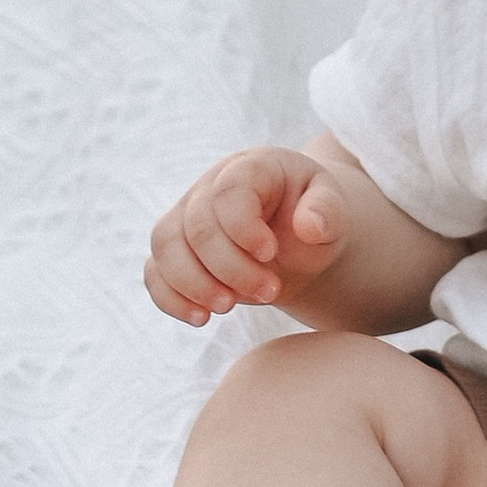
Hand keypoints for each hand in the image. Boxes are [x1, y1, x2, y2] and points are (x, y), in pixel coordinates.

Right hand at [145, 141, 352, 324]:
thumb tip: (311, 227)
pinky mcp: (174, 250)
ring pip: (166, 246)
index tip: (271, 254)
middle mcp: (209, 187)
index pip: (229, 190)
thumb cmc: (312, 216)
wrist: (294, 236)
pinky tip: (201, 318)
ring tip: (228, 308)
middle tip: (270, 292)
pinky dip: (170, 298)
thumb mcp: (331, 207)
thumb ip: (327, 210)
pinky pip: (154, 271)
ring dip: (193, 284)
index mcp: (250, 168)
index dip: (242, 227)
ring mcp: (186, 216)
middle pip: (197, 226)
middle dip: (230, 268)